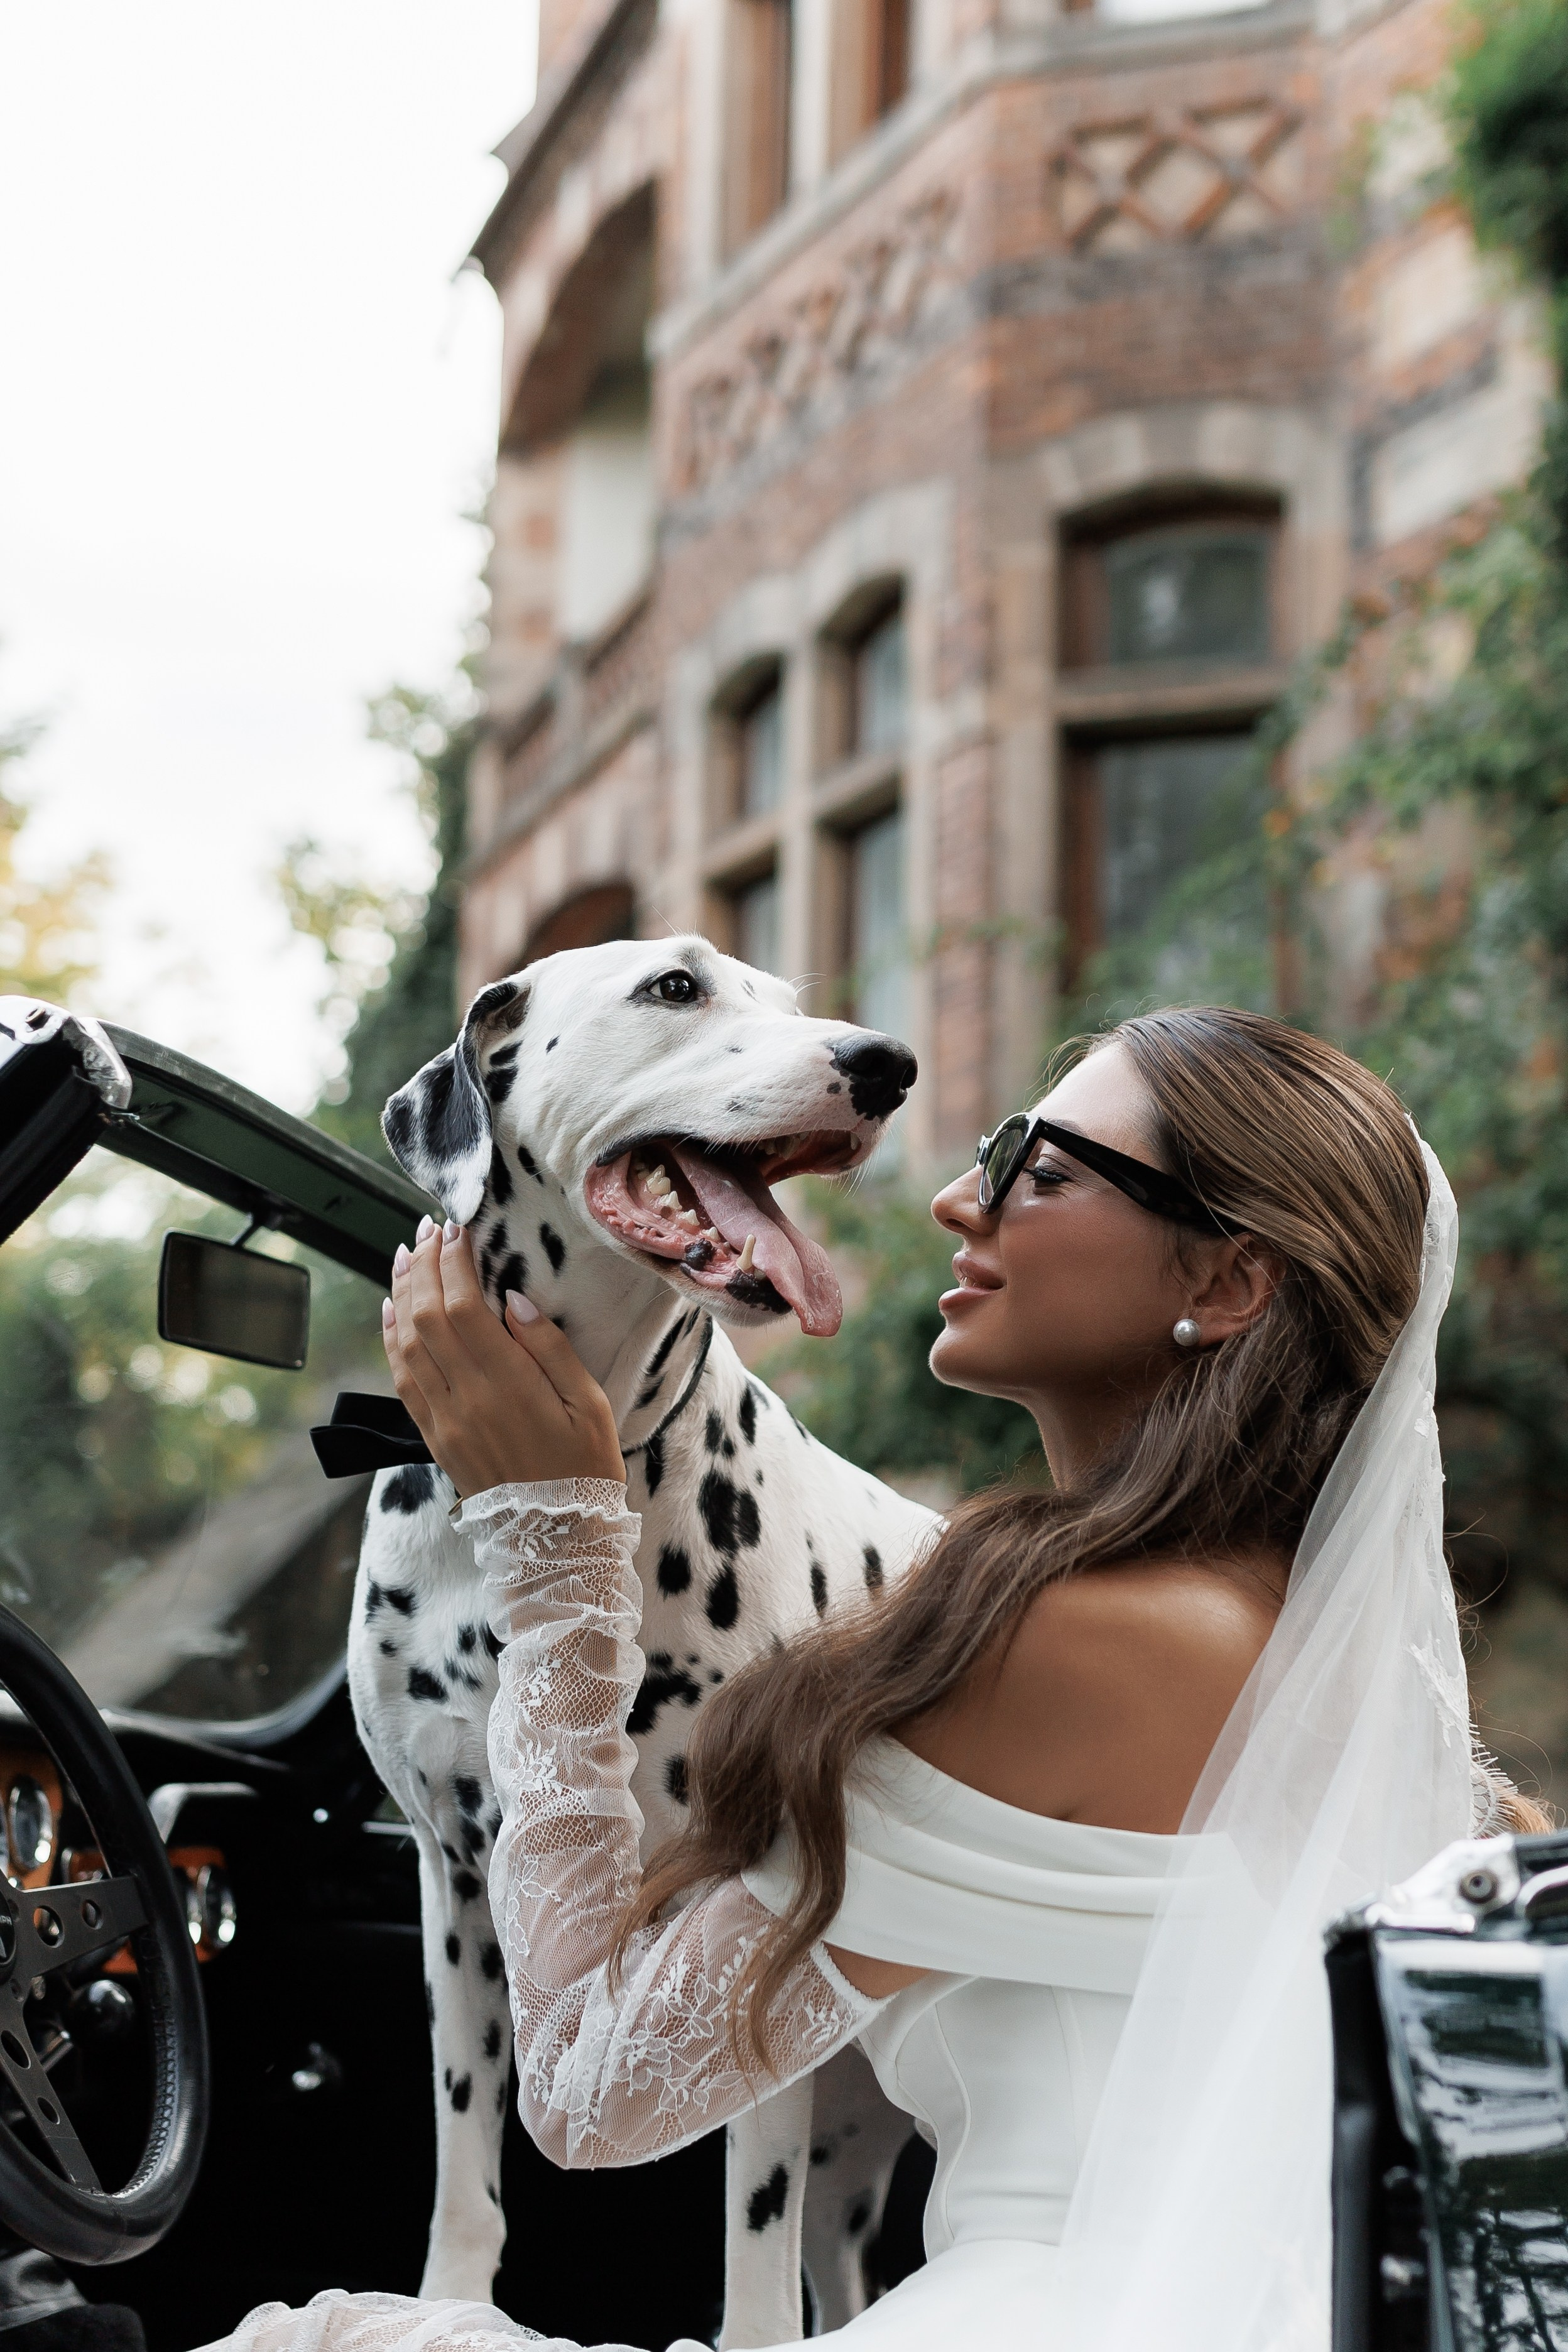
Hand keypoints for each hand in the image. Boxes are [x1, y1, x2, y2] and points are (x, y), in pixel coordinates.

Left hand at [382, 1218, 624, 1497]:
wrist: (555, 1540)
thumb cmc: (584, 1469)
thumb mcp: (588, 1405)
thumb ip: (550, 1349)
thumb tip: (513, 1299)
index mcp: (508, 1385)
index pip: (465, 1306)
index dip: (454, 1261)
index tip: (455, 1227)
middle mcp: (465, 1399)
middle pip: (428, 1316)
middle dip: (425, 1265)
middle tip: (429, 1228)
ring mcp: (443, 1419)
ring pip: (407, 1342)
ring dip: (402, 1292)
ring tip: (405, 1253)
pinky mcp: (434, 1437)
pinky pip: (401, 1378)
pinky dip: (391, 1338)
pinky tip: (392, 1309)